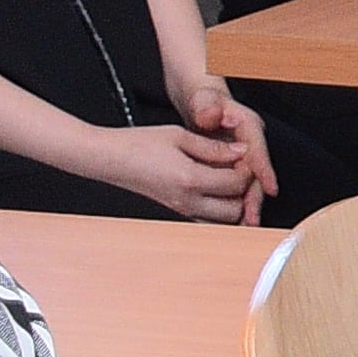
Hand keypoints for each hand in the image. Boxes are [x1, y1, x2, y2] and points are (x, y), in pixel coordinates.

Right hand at [102, 108, 269, 224]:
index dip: (247, 168)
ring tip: (228, 177)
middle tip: (240, 168)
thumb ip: (214, 147)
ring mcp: (181, 210)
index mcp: (190, 179)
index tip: (245, 155)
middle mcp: (187, 201)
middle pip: (234, 209)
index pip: (236, 183)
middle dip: (243, 190)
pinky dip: (218, 208)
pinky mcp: (176, 211)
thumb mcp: (180, 135)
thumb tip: (240, 151)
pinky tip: (215, 188)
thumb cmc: (138, 144)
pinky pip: (207, 219)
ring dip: (232, 201)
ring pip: (223, 220)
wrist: (110, 158)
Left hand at [163, 70, 277, 217]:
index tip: (270, 188)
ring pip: (249, 183)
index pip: (258, 150)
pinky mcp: (234, 164)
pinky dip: (236, 202)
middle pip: (257, 173)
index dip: (264, 171)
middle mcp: (249, 142)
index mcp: (247, 125)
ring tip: (245, 224)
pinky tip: (232, 218)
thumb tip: (209, 116)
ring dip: (247, 204)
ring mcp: (243, 154)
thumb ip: (206, 106)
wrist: (200, 101)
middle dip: (255, 197)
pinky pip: (238, 185)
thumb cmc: (203, 100)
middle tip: (251, 218)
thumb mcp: (202, 99)